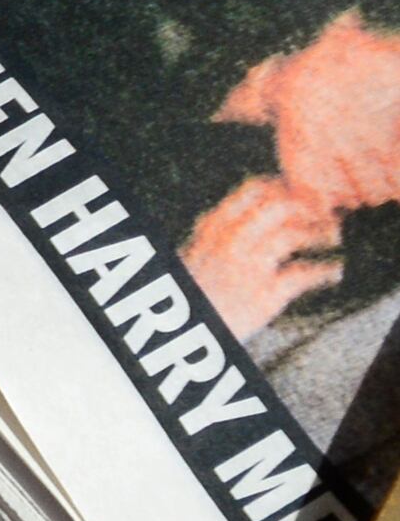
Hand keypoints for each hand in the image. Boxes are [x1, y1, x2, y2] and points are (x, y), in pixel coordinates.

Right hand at [188, 170, 348, 338]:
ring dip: (319, 232)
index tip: (302, 196)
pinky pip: (303, 274)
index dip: (286, 189)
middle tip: (324, 214)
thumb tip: (256, 217)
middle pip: (279, 205)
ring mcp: (248, 265)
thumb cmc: (194, 291)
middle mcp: (231, 239)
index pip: (255, 189)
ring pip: (292, 234)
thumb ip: (223, 232)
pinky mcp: (265, 294)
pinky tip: (335, 271)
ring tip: (333, 236)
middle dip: (308, 207)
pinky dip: (325, 271)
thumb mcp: (197, 251)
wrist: (185, 331)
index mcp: (214, 226)